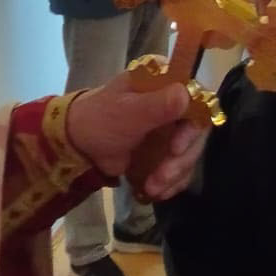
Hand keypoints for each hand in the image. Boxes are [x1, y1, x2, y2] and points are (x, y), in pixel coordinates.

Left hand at [65, 80, 205, 201]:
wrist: (78, 144)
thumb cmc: (100, 119)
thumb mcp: (127, 111)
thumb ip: (157, 104)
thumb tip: (186, 95)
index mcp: (165, 83)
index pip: (198, 101)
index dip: (193, 128)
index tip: (176, 148)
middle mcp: (174, 103)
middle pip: (196, 133)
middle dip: (181, 160)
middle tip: (163, 176)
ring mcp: (171, 128)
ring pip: (189, 153)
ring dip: (175, 175)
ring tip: (153, 188)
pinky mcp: (165, 150)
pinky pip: (180, 167)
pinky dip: (172, 182)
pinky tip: (157, 192)